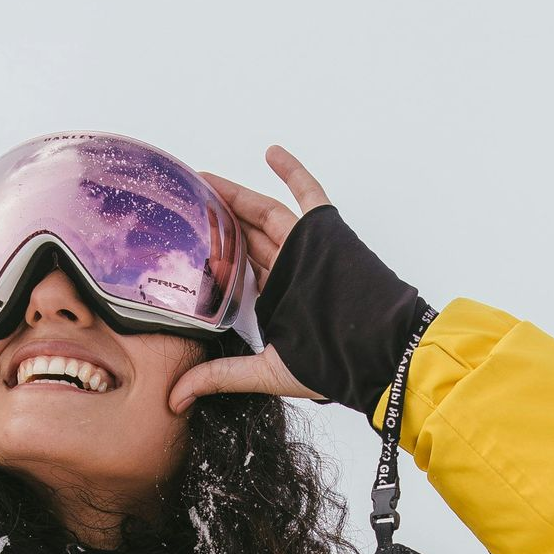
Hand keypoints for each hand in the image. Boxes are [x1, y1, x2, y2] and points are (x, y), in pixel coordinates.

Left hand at [168, 146, 330, 412]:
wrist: (380, 353)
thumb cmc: (331, 365)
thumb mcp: (264, 373)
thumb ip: (219, 378)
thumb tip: (173, 402)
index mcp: (273, 300)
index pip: (233, 271)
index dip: (208, 256)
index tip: (178, 243)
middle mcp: (286, 270)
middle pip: (243, 237)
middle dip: (215, 220)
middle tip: (184, 201)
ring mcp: (304, 248)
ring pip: (263, 214)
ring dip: (235, 196)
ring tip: (204, 180)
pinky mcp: (324, 232)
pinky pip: (308, 194)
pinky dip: (293, 173)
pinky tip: (271, 152)